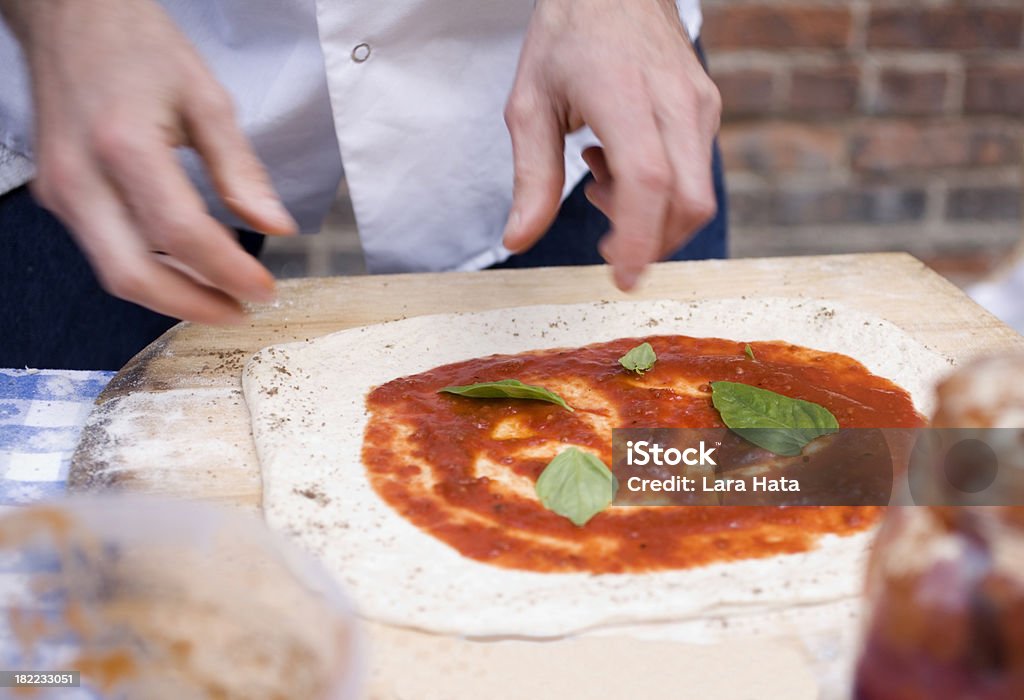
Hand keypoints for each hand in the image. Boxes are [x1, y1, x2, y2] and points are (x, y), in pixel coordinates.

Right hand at [1, 0, 295, 322]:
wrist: (68, 15)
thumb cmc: (135, 45)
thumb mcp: (206, 98)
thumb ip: (241, 169)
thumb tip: (275, 225)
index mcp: (123, 144)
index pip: (180, 233)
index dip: (226, 272)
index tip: (264, 290)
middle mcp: (81, 175)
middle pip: (133, 274)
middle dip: (192, 305)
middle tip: (240, 312)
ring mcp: (61, 189)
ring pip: (115, 272)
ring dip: (171, 295)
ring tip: (222, 297)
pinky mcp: (58, 195)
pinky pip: (104, 251)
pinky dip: (149, 270)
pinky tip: (186, 270)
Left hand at [502, 0, 720, 289]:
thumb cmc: (568, 37)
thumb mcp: (530, 104)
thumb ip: (530, 177)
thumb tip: (517, 241)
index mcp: (625, 94)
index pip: (649, 181)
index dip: (640, 238)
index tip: (621, 277)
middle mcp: (676, 101)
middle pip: (688, 200)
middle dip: (651, 242)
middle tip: (604, 239)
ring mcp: (699, 104)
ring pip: (697, 193)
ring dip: (651, 215)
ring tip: (599, 178)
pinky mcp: (707, 108)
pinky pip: (696, 172)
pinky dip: (661, 192)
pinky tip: (619, 162)